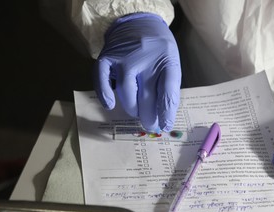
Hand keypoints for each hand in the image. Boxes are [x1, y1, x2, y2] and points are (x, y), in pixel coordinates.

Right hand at [93, 13, 180, 131]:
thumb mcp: (170, 63)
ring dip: (132, 109)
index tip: (165, 126)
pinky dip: (105, 95)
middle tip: (150, 126)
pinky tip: (110, 105)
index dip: (166, 113)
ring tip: (136, 112)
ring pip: (127, 93)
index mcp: (166, 61)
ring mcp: (124, 59)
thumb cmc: (157, 50)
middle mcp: (145, 60)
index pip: (167, 92)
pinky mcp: (107, 58)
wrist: (138, 23)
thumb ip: (168, 88)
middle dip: (149, 117)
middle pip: (147, 97)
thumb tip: (164, 119)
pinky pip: (102, 81)